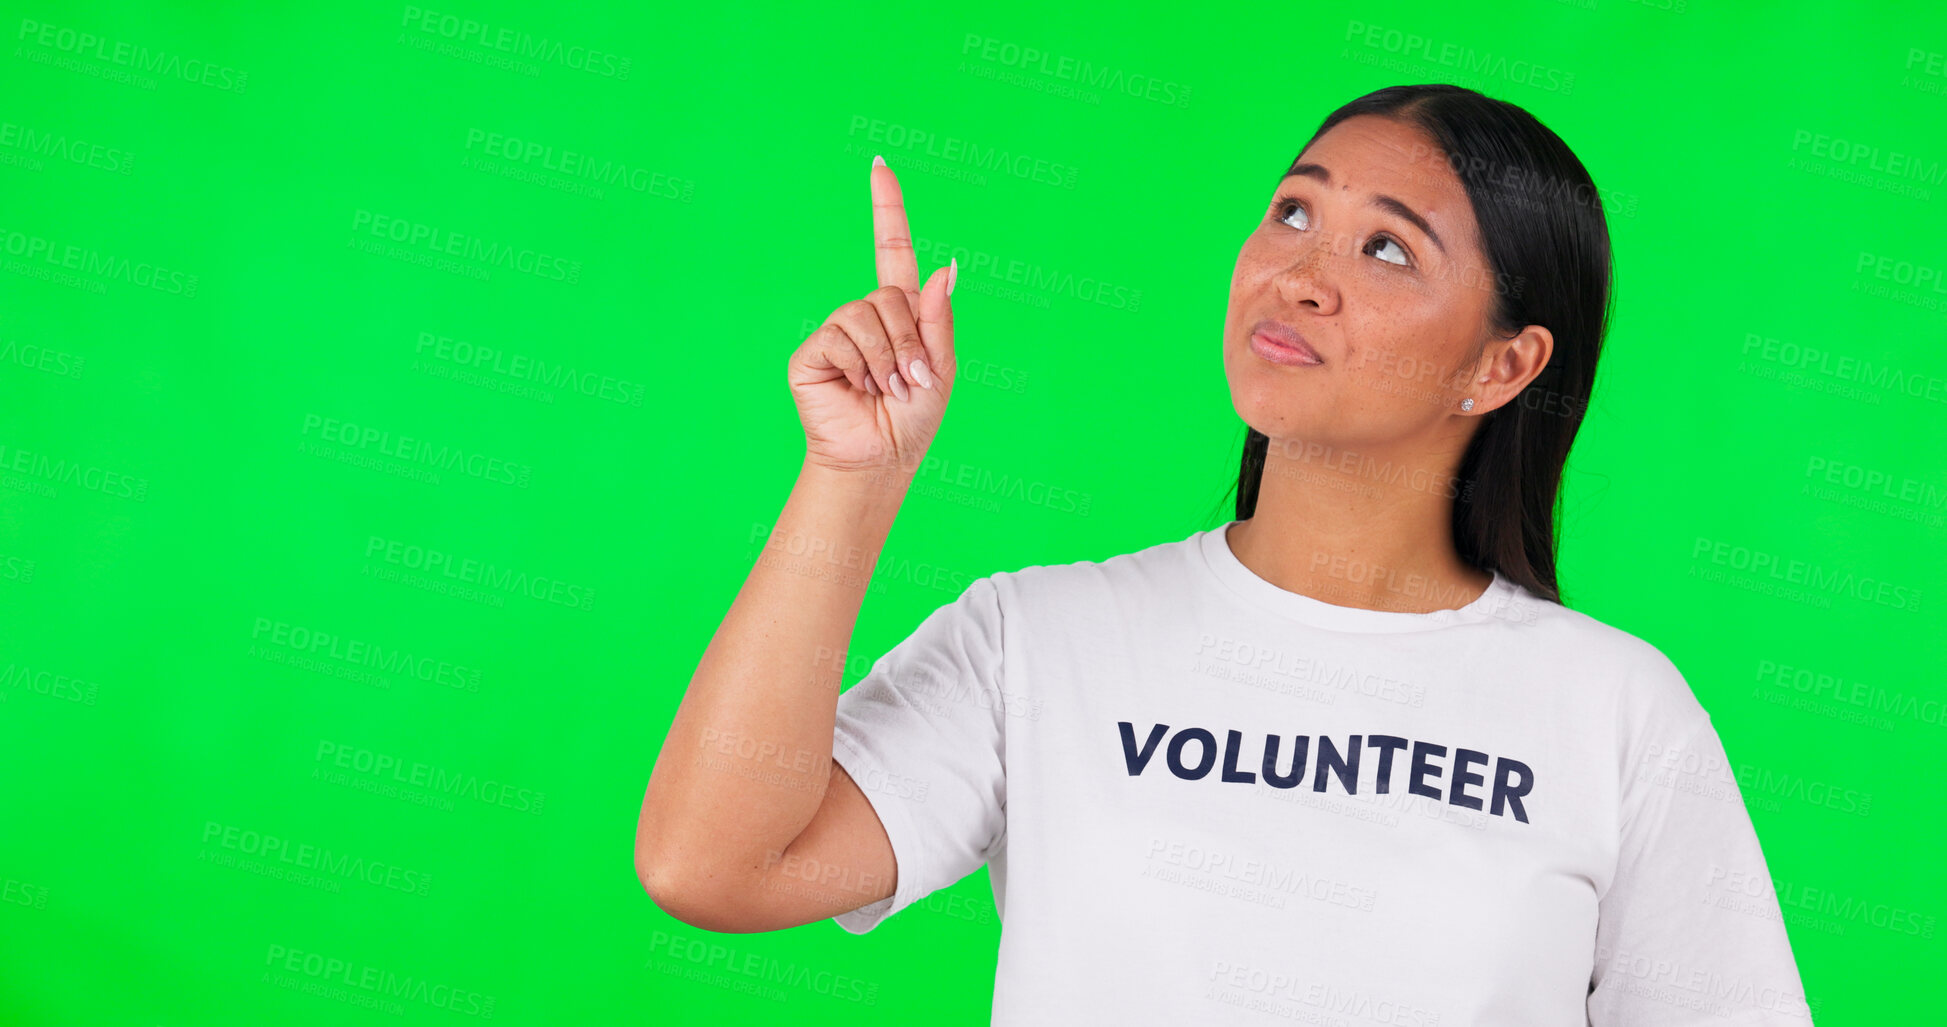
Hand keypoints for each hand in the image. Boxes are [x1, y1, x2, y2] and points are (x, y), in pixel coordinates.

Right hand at [788, 156, 955, 475]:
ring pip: (865, 312)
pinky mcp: (811, 352)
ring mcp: (835, 331)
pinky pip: (840, 335)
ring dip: (888, 356)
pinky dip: (861, 364)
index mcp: (899, 313)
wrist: (881, 458)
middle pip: (888, 293)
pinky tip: (859, 388)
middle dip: (909, 339)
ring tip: (887, 389)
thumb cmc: (913, 418)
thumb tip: (945, 265)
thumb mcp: (941, 367)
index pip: (891, 249)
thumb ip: (938, 318)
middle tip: (910, 380)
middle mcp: (864, 315)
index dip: (887, 208)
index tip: (880, 166)